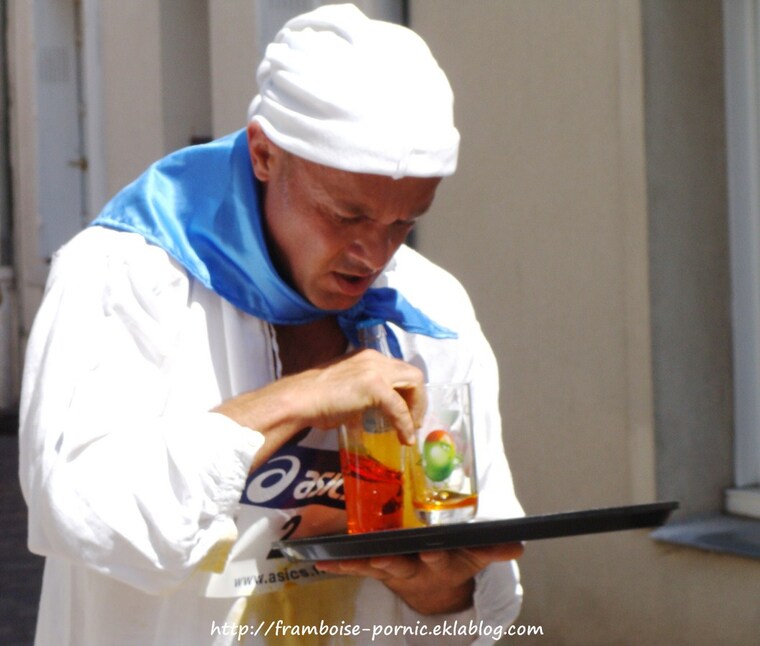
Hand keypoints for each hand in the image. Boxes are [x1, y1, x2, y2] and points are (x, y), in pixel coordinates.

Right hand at [214, 349, 425, 468]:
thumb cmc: (315, 399)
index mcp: (367, 357)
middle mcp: (375, 358)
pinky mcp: (375, 386)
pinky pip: (399, 408)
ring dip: (416, 409)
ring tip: (411, 429)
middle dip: (418, 399)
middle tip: (413, 421)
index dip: (408, 392)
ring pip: (413, 384)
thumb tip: (372, 415)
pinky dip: (405, 424)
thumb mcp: (346, 390)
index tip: (407, 411)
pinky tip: (403, 438)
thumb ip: (364, 395)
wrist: (298, 400)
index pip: (399, 369)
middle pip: (412, 373)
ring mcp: (375, 370)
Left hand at [315, 543, 523, 615]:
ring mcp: (391, 568)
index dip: (436, 556)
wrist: (432, 588)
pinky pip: (356, 563)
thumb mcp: (475, 558)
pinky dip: (339, 561)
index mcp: (439, 563)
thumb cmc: (453, 561)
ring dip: (353, 562)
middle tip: (372, 557)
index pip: (439, 559)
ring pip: (371, 564)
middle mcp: (413, 567)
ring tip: (333, 558)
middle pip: (398, 564)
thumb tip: (518, 545)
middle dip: (385, 561)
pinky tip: (319, 557)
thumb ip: (493, 549)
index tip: (431, 550)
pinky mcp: (375, 565)